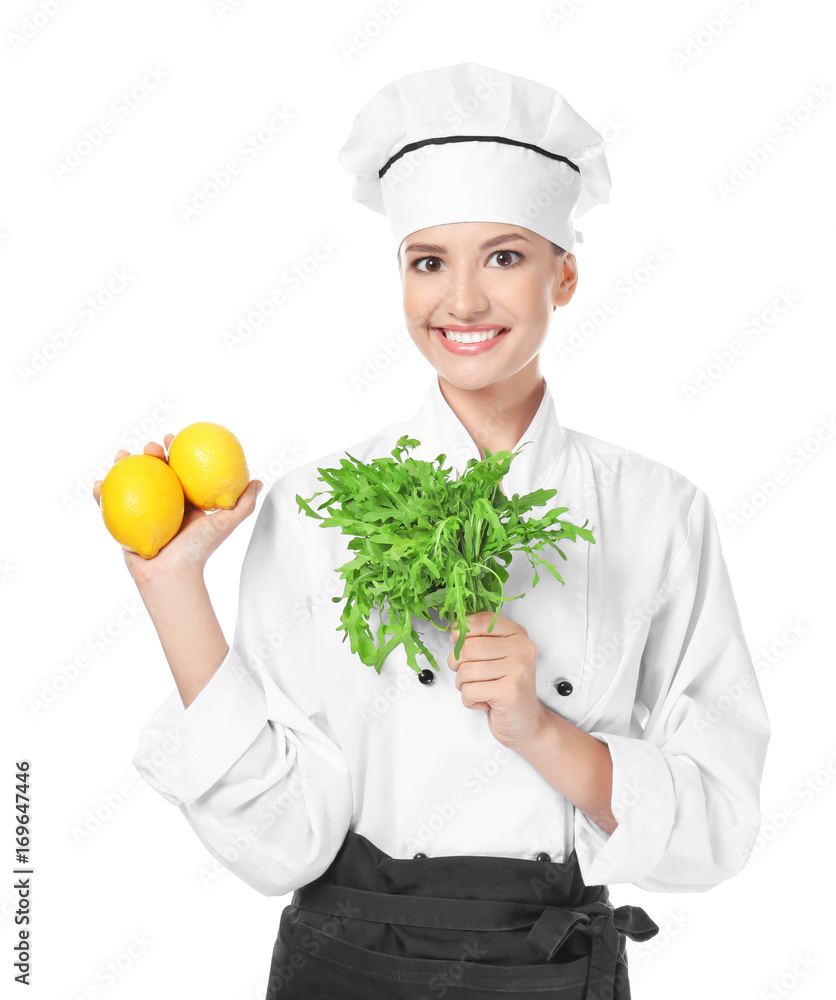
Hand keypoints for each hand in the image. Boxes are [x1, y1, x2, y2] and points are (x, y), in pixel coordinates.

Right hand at [93, 435, 261, 585]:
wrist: (172, 576)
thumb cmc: (199, 551)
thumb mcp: (225, 524)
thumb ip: (243, 504)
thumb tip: (257, 481)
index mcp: (185, 501)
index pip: (179, 469)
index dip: (175, 450)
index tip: (173, 437)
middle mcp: (164, 505)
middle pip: (153, 471)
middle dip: (148, 453)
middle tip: (149, 447)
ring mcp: (142, 514)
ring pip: (129, 483)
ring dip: (122, 466)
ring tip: (121, 457)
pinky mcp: (124, 526)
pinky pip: (109, 508)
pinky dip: (102, 495)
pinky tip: (99, 484)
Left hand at [448, 611, 547, 750]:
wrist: (526, 722)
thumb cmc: (507, 689)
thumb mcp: (497, 657)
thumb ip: (479, 639)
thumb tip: (455, 629)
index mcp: (518, 635)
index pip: (482, 621)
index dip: (462, 631)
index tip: (457, 640)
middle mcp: (521, 649)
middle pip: (468, 647)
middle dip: (457, 665)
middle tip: (469, 675)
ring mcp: (517, 670)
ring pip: (465, 671)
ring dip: (464, 686)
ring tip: (481, 689)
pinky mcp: (509, 691)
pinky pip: (469, 691)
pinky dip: (470, 700)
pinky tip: (485, 701)